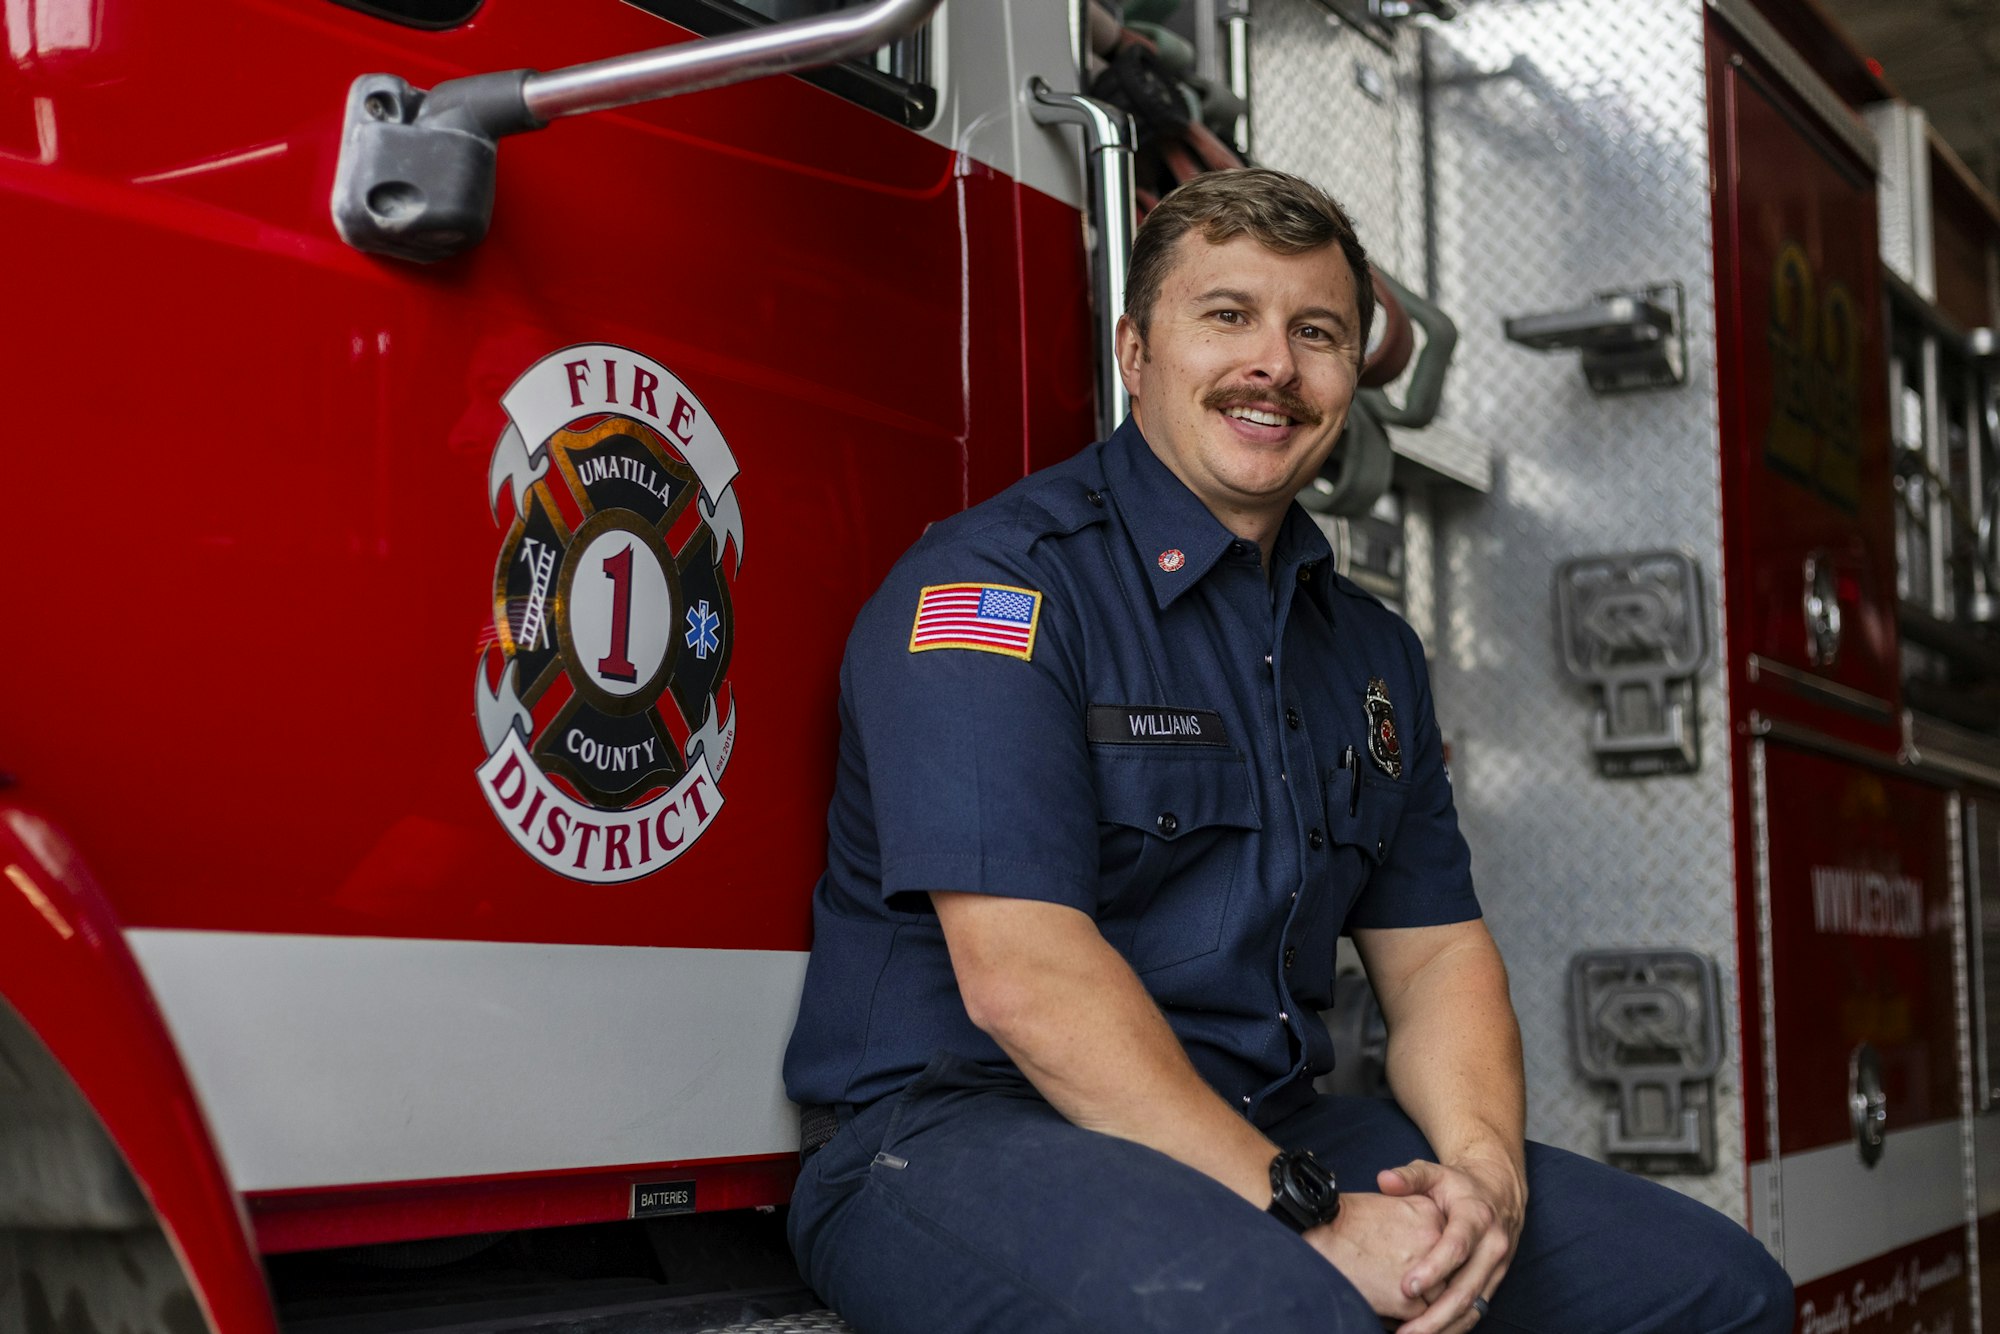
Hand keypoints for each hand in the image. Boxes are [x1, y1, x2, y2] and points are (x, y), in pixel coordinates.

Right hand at [1303, 1191, 1446, 1321]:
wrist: (1320, 1234)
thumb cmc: (1347, 1220)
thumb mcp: (1389, 1205)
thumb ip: (1415, 1222)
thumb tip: (1426, 1245)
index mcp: (1431, 1214)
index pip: (1449, 1244)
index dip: (1435, 1257)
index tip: (1422, 1262)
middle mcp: (1435, 1241)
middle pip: (1449, 1271)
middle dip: (1434, 1282)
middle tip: (1415, 1284)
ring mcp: (1425, 1272)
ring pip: (1439, 1298)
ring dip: (1425, 1303)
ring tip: (1402, 1300)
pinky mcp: (1409, 1300)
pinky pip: (1422, 1318)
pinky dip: (1409, 1320)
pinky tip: (1390, 1309)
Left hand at [1378, 1156, 1526, 1332]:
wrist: (1499, 1190)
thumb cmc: (1458, 1184)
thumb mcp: (1434, 1172)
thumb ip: (1408, 1177)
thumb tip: (1383, 1179)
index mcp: (1476, 1218)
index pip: (1456, 1248)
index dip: (1433, 1270)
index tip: (1407, 1288)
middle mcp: (1492, 1246)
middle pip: (1466, 1289)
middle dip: (1435, 1316)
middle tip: (1405, 1331)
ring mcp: (1497, 1268)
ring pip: (1473, 1307)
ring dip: (1444, 1328)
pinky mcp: (1495, 1281)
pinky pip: (1477, 1311)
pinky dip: (1455, 1326)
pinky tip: (1431, 1333)